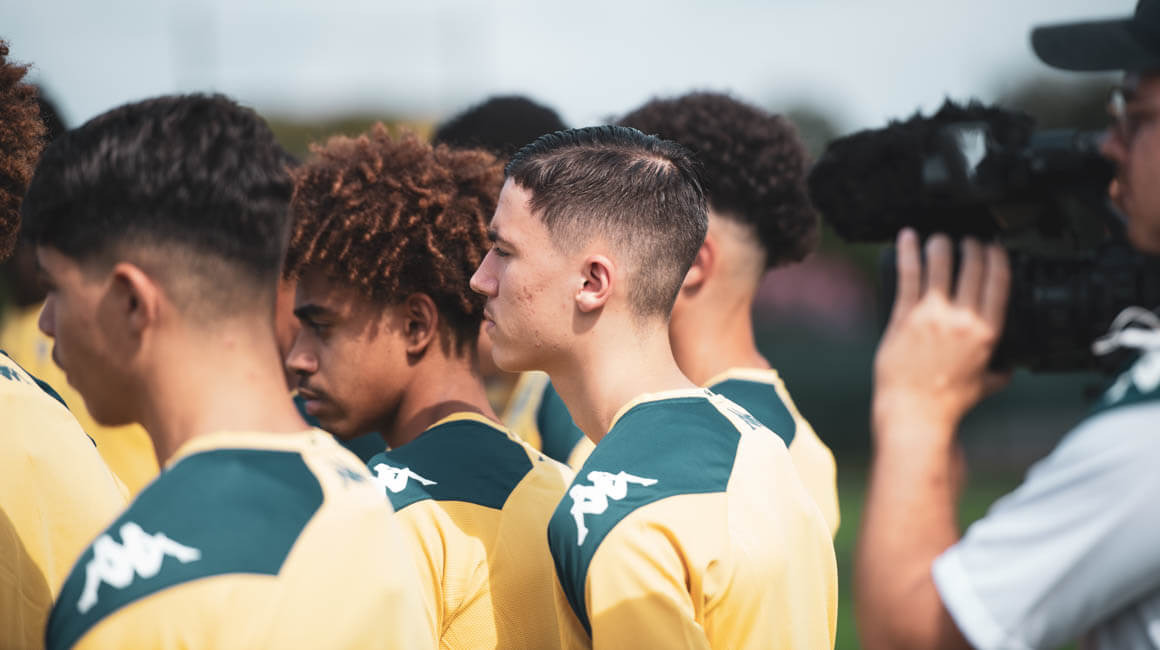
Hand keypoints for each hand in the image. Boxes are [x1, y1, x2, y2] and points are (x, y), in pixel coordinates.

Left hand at [872, 229, 1011, 445]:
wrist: (915, 412)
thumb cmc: (949, 402)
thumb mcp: (987, 385)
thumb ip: (1001, 370)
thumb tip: (1011, 365)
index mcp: (988, 331)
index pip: (999, 281)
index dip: (997, 256)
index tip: (994, 246)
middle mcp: (963, 318)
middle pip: (972, 266)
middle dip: (971, 245)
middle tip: (967, 239)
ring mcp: (932, 315)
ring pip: (941, 264)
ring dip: (942, 244)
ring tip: (939, 238)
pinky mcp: (904, 316)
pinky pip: (908, 275)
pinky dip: (909, 252)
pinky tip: (908, 237)